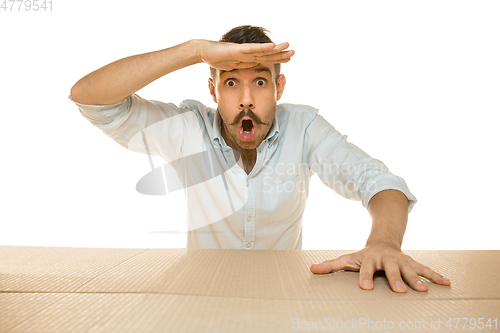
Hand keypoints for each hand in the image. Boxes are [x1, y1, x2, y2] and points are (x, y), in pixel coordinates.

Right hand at [196, 39, 293, 70]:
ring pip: (263, 51)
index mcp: (247, 58)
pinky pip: (253, 49)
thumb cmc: (217, 59)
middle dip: (280, 53)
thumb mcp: (233, 67)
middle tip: (293, 52)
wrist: (205, 52)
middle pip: (267, 54)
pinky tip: (273, 46)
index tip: (288, 58)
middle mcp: (248, 53)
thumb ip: (242, 67)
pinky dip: (263, 48)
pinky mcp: (238, 50)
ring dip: (276, 49)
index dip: (277, 58)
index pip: (265, 58)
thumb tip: (252, 70)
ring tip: (288, 47)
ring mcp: (244, 51)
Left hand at [309, 244, 450, 292]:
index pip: (366, 268)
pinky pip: (425, 269)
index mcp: (370, 259)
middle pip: (391, 269)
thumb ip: (331, 266)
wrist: (383, 242)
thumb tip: (311, 270)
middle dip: (395, 279)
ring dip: (418, 279)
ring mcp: (401, 260)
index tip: (365, 288)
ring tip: (424, 290)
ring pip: (410, 269)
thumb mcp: (347, 259)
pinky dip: (435, 276)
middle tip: (399, 291)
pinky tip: (447, 283)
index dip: (365, 277)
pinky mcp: (413, 263)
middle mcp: (387, 259)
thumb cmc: (363, 256)